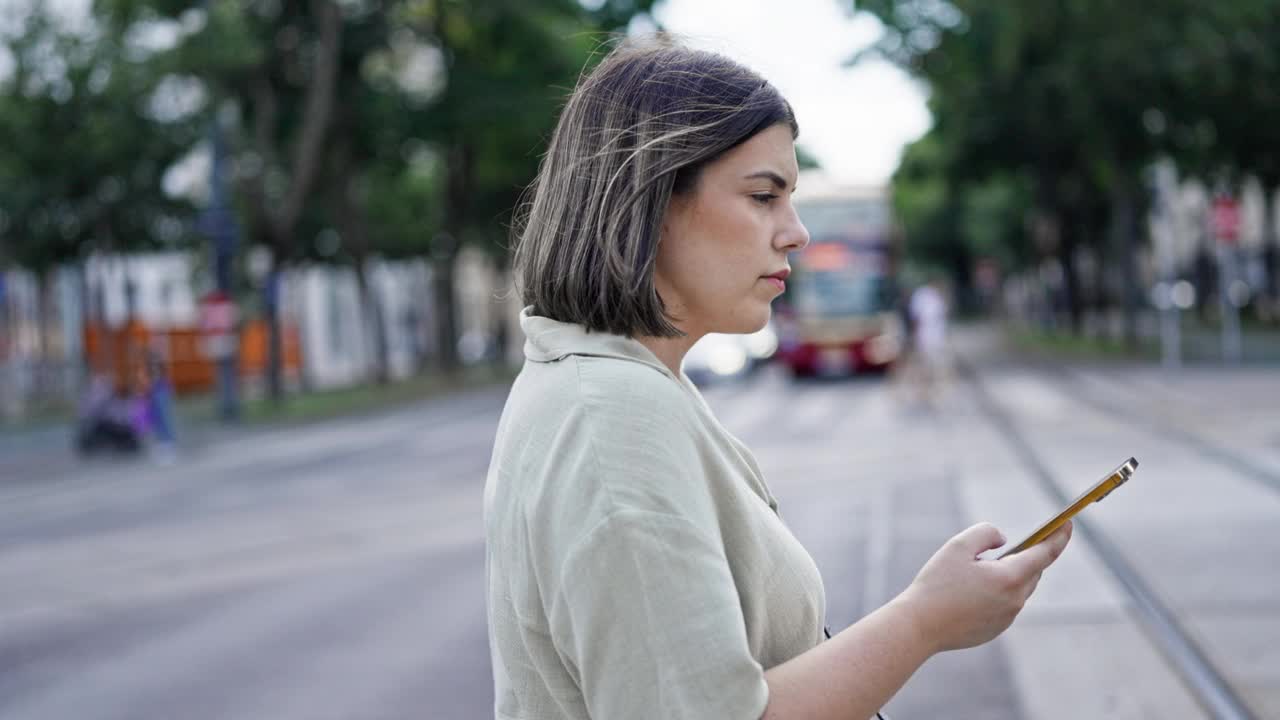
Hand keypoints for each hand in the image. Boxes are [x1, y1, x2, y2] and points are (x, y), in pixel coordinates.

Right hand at [892, 521, 1072, 653]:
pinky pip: (1006, 604)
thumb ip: (986, 533)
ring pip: (1019, 588)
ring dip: (1010, 574)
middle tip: (1014, 543)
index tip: (1067, 523)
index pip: (1045, 553)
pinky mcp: (996, 629)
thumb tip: (1004, 540)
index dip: (1059, 536)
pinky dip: (998, 591)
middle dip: (1028, 555)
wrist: (919, 626)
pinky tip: (975, 588)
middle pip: (1033, 571)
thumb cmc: (936, 584)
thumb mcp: (958, 546)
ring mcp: (1007, 618)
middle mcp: (1015, 600)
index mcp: (1009, 578)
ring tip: (986, 565)